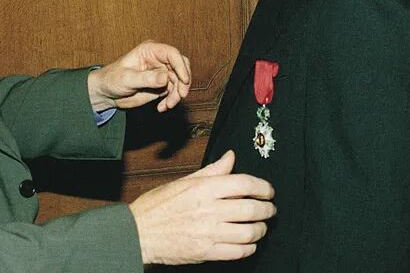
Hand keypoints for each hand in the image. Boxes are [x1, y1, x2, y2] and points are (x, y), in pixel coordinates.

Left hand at [87, 41, 190, 111]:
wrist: (107, 93)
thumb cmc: (112, 79)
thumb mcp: (127, 79)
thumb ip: (146, 78)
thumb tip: (166, 77)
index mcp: (150, 50)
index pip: (172, 54)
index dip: (181, 66)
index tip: (184, 80)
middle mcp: (158, 60)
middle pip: (181, 66)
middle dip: (183, 82)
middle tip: (180, 96)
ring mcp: (161, 72)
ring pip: (180, 81)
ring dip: (177, 94)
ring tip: (167, 105)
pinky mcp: (162, 85)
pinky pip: (174, 92)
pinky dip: (172, 100)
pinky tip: (162, 107)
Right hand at [129, 150, 275, 264]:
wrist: (139, 233)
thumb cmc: (158, 206)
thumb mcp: (184, 182)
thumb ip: (212, 171)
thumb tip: (230, 156)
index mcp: (202, 188)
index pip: (243, 183)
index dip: (262, 187)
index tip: (268, 190)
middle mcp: (208, 210)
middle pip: (251, 209)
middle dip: (267, 209)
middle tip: (270, 209)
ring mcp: (208, 233)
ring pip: (249, 232)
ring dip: (261, 229)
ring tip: (260, 226)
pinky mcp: (207, 252)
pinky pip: (238, 252)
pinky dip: (249, 247)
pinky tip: (248, 242)